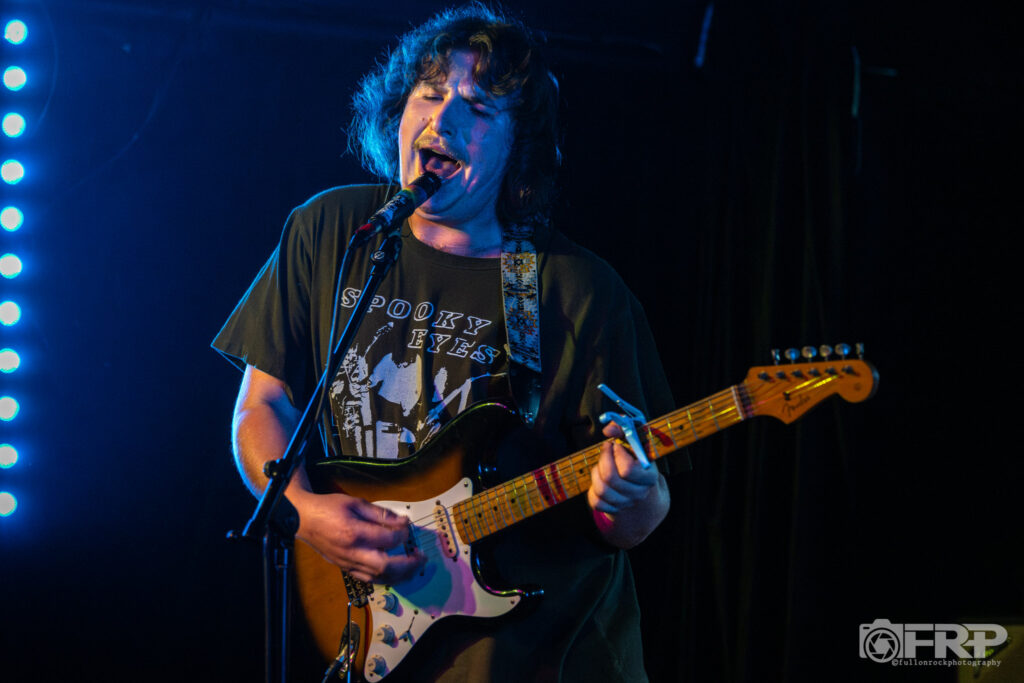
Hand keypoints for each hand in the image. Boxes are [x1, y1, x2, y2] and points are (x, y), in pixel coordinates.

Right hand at [290, 490, 424, 582]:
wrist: (304, 520)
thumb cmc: (328, 509)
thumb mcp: (355, 502)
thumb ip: (380, 513)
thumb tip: (401, 521)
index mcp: (354, 533)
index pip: (388, 539)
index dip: (403, 533)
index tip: (408, 527)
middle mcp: (352, 552)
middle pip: (386, 566)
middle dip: (409, 564)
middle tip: (421, 557)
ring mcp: (348, 563)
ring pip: (379, 578)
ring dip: (401, 575)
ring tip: (414, 567)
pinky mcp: (345, 568)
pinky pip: (368, 579)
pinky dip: (385, 578)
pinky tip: (396, 572)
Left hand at [587, 422, 659, 513]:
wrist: (639, 487)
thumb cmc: (635, 458)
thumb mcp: (635, 441)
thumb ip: (624, 428)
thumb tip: (608, 428)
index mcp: (649, 476)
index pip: (628, 470)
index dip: (617, 454)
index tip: (616, 445)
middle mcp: (640, 493)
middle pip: (611, 478)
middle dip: (603, 460)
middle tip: (605, 450)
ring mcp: (627, 503)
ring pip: (601, 489)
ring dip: (597, 473)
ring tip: (602, 465)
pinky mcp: (613, 510)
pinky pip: (595, 501)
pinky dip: (593, 488)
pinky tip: (600, 480)